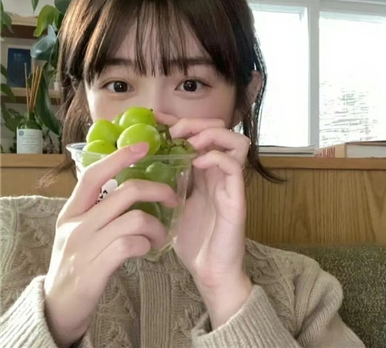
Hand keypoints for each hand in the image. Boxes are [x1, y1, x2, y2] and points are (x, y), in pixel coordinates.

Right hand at [44, 143, 176, 346]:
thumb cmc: (76, 260)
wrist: (58, 304)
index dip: (120, 157)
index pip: (95, 174)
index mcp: (71, 209)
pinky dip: (147, 244)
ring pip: (136, 219)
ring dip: (157, 226)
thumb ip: (97, 209)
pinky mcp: (96, 267)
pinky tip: (148, 249)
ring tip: (161, 235)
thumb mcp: (78, 229)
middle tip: (172, 199)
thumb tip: (130, 187)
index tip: (143, 146)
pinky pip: (132, 244)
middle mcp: (76, 223)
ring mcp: (85, 245)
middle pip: (126, 192)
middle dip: (158, 191)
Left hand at [155, 113, 252, 327]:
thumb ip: (169, 183)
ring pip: (236, 141)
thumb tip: (144, 164)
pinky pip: (233, 166)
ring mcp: (230, 184)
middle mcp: (220, 173)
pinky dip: (215, 157)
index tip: (157, 120)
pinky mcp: (236, 198)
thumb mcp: (174, 204)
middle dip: (196, 123)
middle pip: (221, 130)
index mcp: (205, 172)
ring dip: (210, 135)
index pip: (200, 134)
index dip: (181, 121)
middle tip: (173, 132)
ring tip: (189, 144)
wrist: (209, 270)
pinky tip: (196, 164)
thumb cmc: (191, 239)